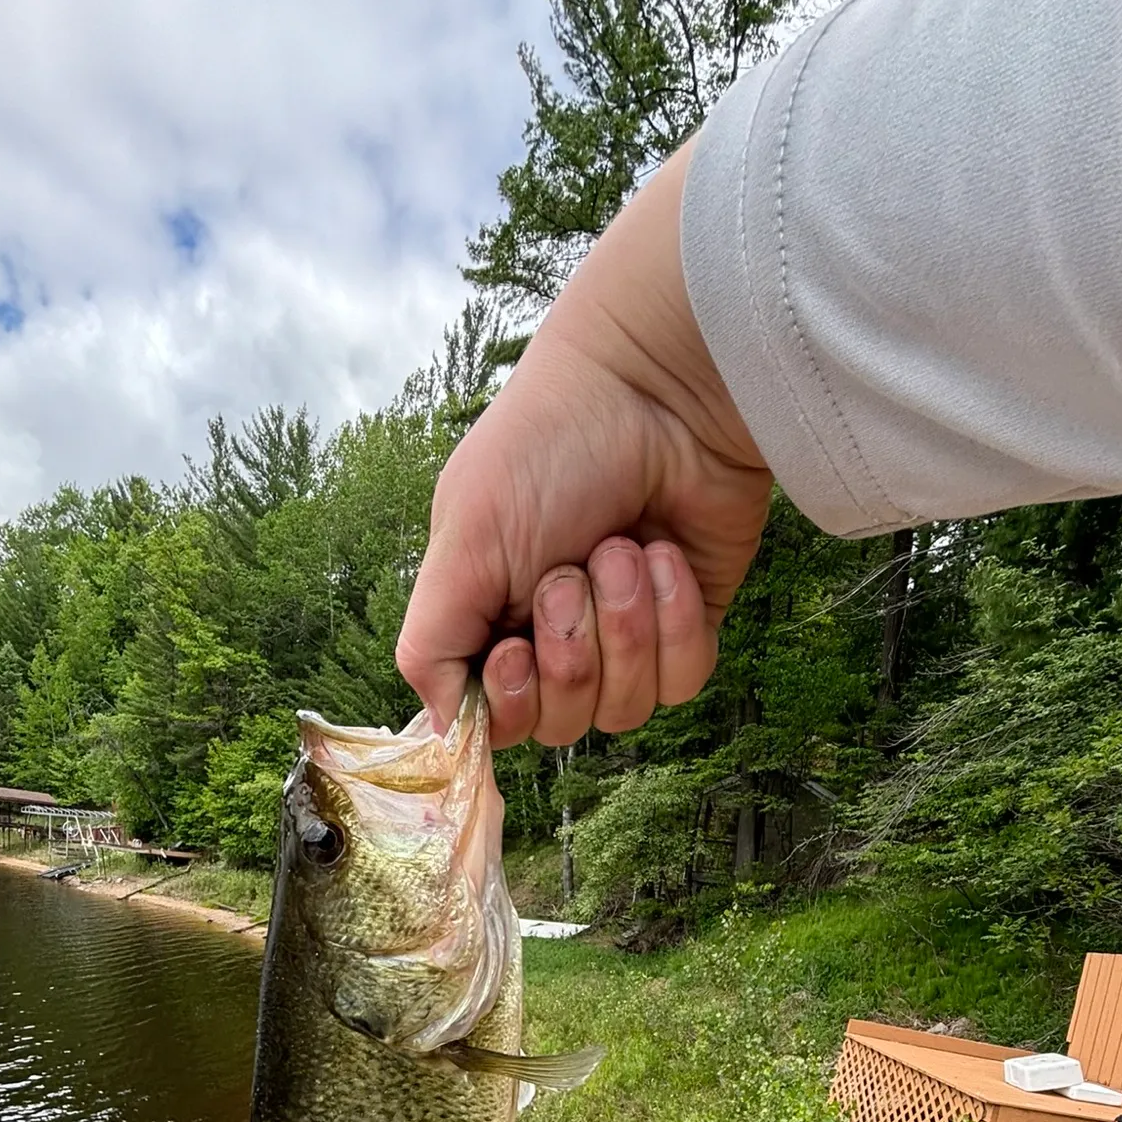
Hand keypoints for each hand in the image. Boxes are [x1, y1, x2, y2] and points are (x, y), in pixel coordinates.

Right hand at [396, 138, 773, 747]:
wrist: (658, 389)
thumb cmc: (547, 450)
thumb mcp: (464, 544)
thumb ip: (432, 645)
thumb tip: (443, 732)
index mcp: (490, 619)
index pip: (495, 720)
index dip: (510, 702)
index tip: (514, 648)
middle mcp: (555, 636)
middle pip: (561, 726)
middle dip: (571, 651)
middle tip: (570, 574)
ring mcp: (625, 635)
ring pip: (624, 709)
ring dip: (624, 626)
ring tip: (622, 548)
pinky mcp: (689, 624)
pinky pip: (683, 679)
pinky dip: (674, 621)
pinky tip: (664, 556)